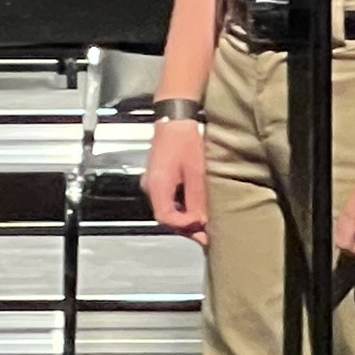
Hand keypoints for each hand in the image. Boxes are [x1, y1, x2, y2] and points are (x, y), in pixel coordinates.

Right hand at [144, 117, 208, 244]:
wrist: (174, 119)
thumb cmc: (184, 141)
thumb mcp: (195, 172)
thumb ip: (195, 199)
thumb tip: (199, 222)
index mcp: (157, 185)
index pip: (165, 217)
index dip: (184, 226)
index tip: (201, 227)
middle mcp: (150, 186)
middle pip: (164, 216)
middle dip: (184, 227)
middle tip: (205, 235)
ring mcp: (151, 182)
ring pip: (165, 209)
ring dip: (182, 218)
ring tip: (202, 224)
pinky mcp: (156, 178)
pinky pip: (166, 200)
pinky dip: (179, 208)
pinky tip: (193, 209)